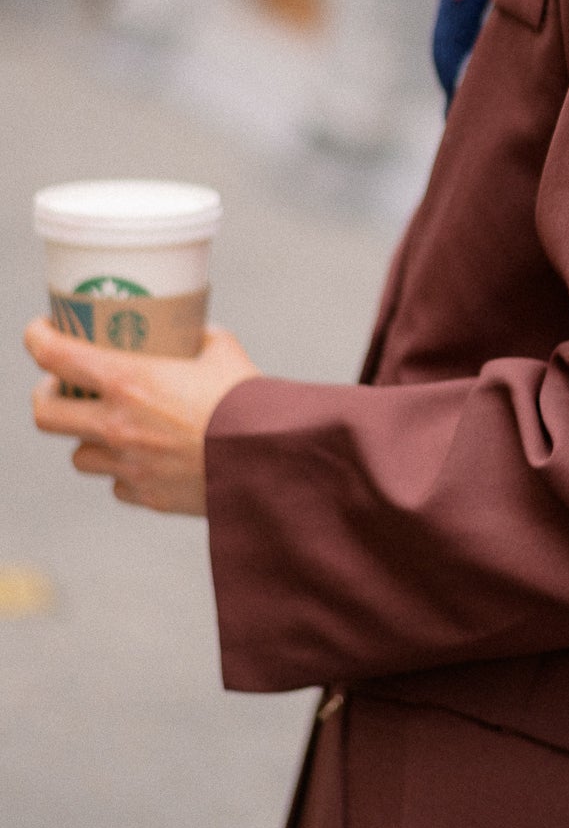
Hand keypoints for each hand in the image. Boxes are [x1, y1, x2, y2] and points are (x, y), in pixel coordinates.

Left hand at [24, 317, 261, 516]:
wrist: (272, 461)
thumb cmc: (249, 400)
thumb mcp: (222, 350)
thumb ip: (197, 339)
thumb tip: (192, 332)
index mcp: (127, 381)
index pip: (54, 355)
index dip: (37, 338)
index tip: (41, 331)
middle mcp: (116, 425)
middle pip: (45, 414)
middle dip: (47, 397)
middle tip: (63, 387)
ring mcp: (129, 465)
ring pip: (80, 456)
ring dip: (89, 440)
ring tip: (110, 428)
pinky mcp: (149, 496)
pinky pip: (120, 485)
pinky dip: (126, 472)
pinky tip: (147, 460)